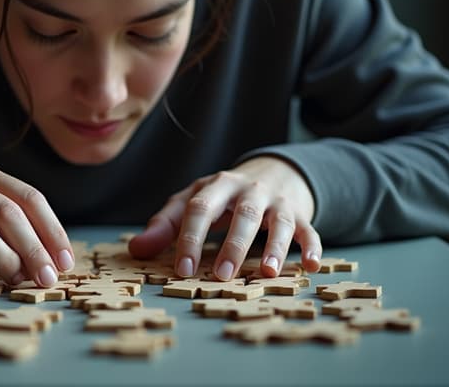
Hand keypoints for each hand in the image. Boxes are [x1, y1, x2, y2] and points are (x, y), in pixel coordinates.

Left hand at [128, 155, 320, 278]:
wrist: (272, 172)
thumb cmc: (222, 196)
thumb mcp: (192, 202)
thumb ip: (165, 225)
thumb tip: (135, 250)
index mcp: (215, 185)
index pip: (199, 208)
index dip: (189, 238)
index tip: (181, 269)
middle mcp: (248, 189)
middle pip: (242, 213)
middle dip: (233, 245)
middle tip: (221, 275)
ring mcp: (276, 201)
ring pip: (278, 221)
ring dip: (275, 247)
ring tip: (267, 273)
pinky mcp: (300, 214)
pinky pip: (308, 229)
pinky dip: (312, 247)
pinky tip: (311, 267)